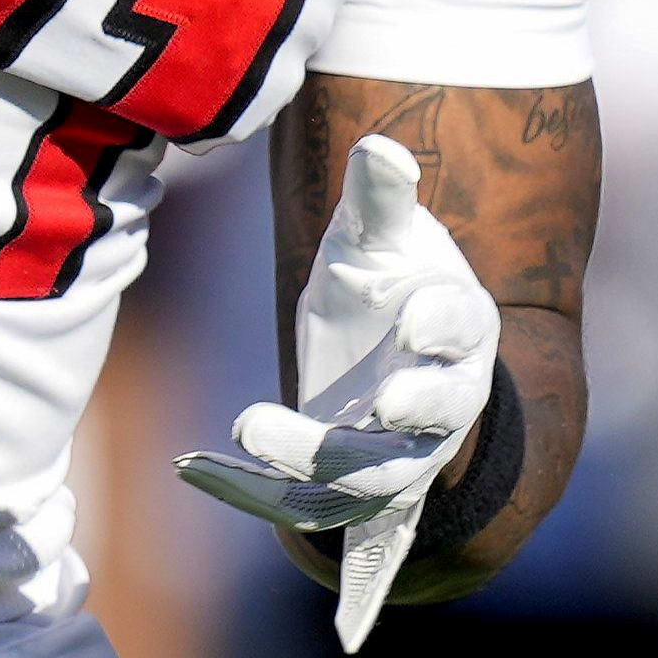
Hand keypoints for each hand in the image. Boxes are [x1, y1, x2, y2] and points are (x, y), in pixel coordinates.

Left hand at [175, 131, 499, 647]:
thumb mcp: (380, 238)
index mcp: (462, 329)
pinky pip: (312, 512)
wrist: (388, 351)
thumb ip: (382, 200)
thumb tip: (378, 145)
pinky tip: (193, 468)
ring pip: (373, 479)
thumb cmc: (390, 283)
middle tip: (375, 403)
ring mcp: (404, 456)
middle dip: (408, 411)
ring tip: (247, 426)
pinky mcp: (354, 490)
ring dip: (314, 461)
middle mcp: (447, 402)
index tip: (412, 318)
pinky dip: (257, 499)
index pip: (463, 329)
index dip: (442, 325)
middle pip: (435, 419)